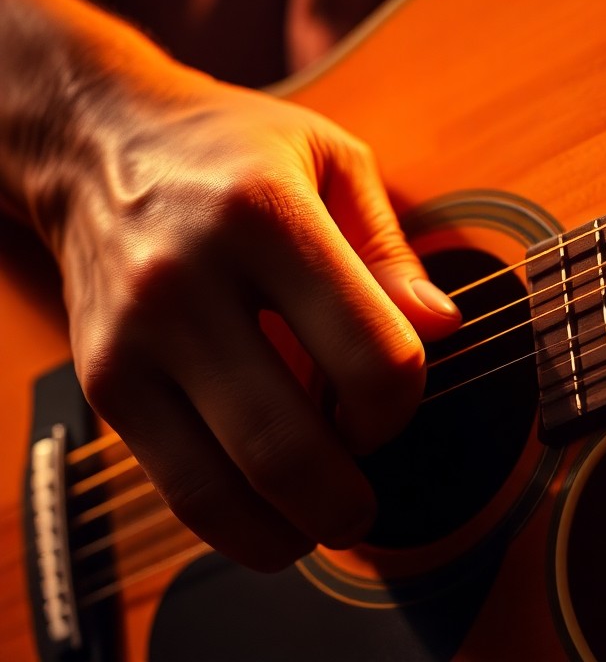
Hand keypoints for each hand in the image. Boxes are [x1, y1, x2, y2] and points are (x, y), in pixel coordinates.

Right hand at [40, 65, 460, 569]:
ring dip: (289, 529)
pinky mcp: (100, 380)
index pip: (370, 356)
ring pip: (221, 485)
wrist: (97, 139)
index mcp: (265, 216)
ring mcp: (133, 339)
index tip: (397, 400)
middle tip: (366, 505)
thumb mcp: (333, 160)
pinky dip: (231, 522)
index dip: (403, 403)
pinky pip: (171, 485)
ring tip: (321, 521)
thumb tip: (444, 329)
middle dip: (348, 501)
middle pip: (290, 443)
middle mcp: (187, 281)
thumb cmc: (232, 149)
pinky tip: (266, 509)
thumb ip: (392, 250)